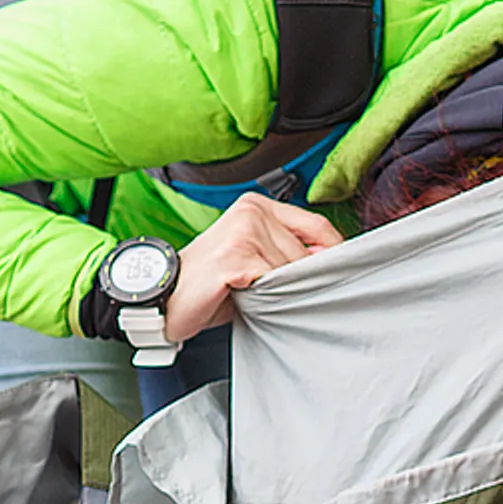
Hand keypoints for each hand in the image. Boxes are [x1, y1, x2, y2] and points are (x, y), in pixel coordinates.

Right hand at [163, 193, 340, 340]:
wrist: (165, 295)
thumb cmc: (209, 281)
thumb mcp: (253, 257)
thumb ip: (286, 251)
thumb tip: (328, 262)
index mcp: (256, 205)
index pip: (317, 226)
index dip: (333, 254)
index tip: (337, 274)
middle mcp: (251, 212)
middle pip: (306, 254)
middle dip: (298, 280)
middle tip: (270, 291)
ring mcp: (243, 232)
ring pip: (292, 271)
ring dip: (279, 292)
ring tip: (251, 293)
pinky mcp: (236, 257)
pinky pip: (274, 283)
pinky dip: (266, 298)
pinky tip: (243, 295)